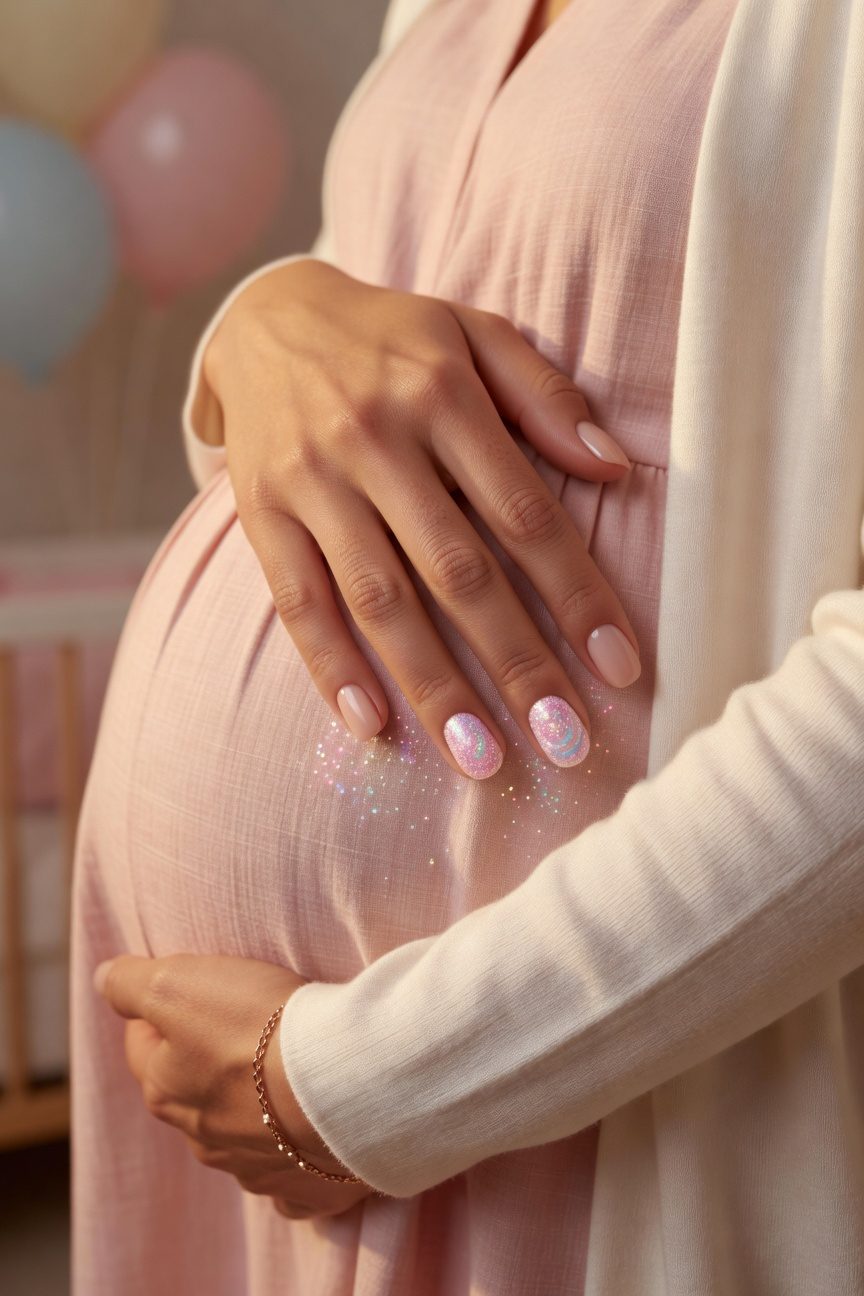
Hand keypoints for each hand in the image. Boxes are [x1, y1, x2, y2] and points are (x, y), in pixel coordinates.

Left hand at [93, 952, 373, 1220]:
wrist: (343, 1083)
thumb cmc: (258, 1027)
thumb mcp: (177, 983)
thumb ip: (130, 983)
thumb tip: (105, 979)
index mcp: (167, 1091)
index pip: (142, 1046)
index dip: (157, 1013)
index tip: (187, 990)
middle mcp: (203, 1139)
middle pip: (192, 1094)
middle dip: (205, 1063)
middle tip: (242, 1025)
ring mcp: (256, 1170)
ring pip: (239, 1137)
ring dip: (251, 1109)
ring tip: (285, 1073)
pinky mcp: (309, 1188)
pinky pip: (291, 1176)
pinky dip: (295, 1158)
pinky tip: (309, 1137)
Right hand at [198, 257, 640, 777]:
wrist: (267, 317)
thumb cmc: (394, 338)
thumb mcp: (476, 336)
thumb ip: (547, 397)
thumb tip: (616, 471)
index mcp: (443, 395)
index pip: (525, 514)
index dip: (575, 596)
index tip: (619, 668)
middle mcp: (375, 440)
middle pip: (457, 571)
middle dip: (516, 663)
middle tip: (564, 741)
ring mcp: (312, 481)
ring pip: (379, 599)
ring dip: (433, 685)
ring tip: (482, 758)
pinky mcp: (261, 514)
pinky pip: (297, 601)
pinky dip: (332, 667)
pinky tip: (373, 728)